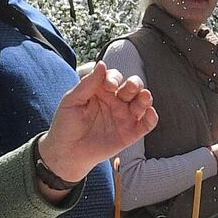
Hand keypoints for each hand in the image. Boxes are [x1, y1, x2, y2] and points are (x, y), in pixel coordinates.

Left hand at [42, 63, 157, 182]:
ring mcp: (124, 117)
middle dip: (134, 84)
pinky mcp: (130, 133)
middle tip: (130, 88)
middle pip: (132, 87)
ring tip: (144, 97)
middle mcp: (115, 101)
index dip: (114, 78)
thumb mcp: (72, 100)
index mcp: (101, 91)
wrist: (66, 153)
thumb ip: (88, 83)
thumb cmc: (66, 125)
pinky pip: (146, 124)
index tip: (109, 85)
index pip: (114, 78)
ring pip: (141, 103)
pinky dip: (151, 118)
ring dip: (145, 98)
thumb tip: (102, 64)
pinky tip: (150, 114)